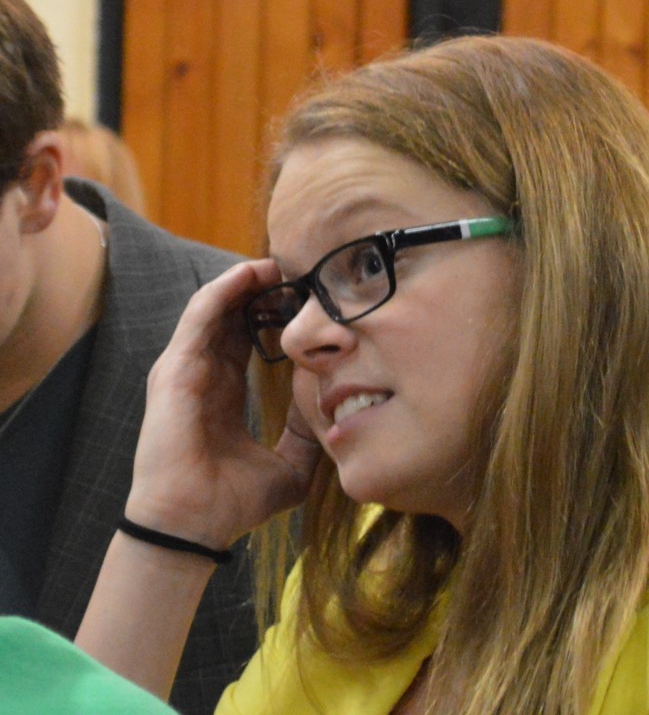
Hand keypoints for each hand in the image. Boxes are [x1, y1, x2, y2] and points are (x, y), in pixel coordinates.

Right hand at [124, 260, 320, 548]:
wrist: (191, 526)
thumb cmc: (231, 504)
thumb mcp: (289, 467)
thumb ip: (308, 437)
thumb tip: (332, 410)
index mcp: (223, 394)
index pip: (247, 339)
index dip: (274, 315)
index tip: (308, 299)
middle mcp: (202, 375)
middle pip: (231, 316)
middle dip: (262, 291)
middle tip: (299, 272)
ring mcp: (185, 369)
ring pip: (215, 308)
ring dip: (244, 282)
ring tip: (279, 264)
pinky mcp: (175, 369)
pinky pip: (200, 316)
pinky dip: (224, 290)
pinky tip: (252, 274)